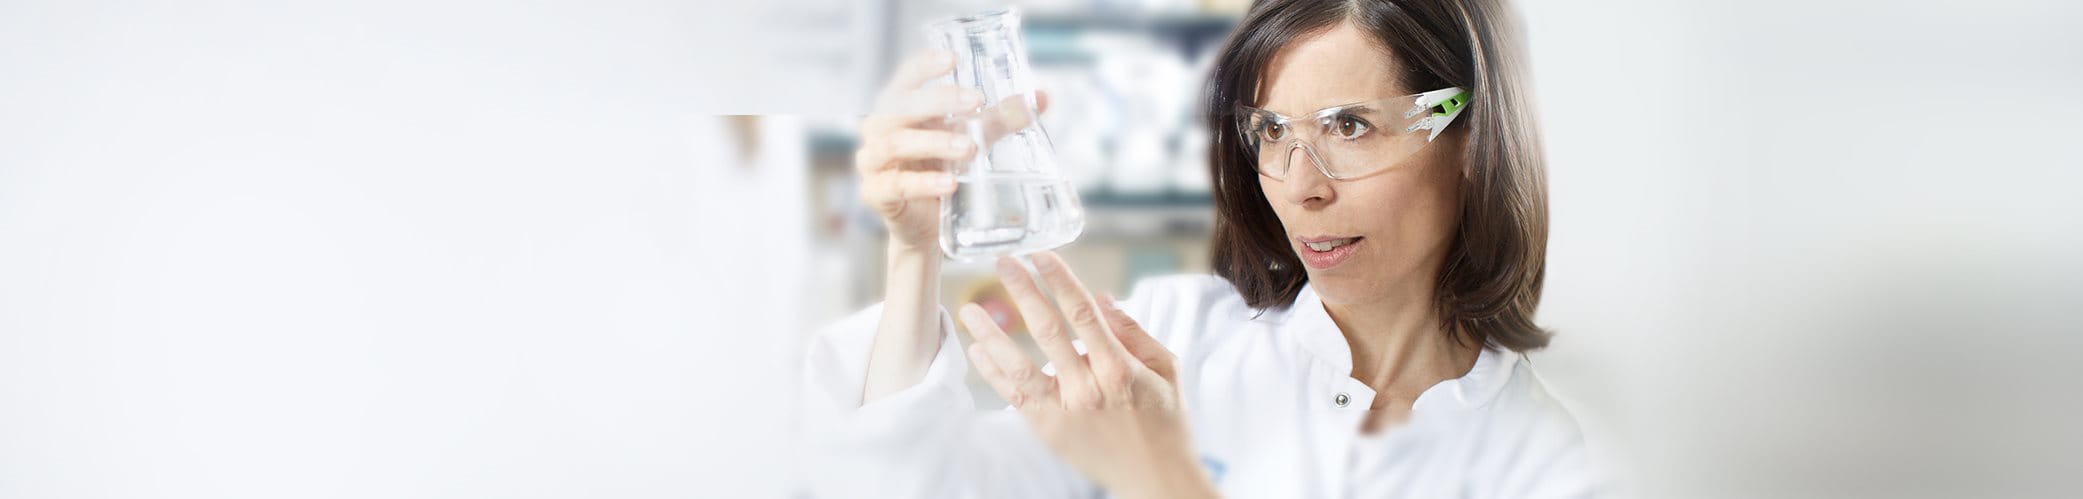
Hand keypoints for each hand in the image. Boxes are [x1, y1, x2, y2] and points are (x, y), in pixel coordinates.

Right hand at [855, 51, 1050, 252]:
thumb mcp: (974, 140)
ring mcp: (873, 162)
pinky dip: (923, 183)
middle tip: (976, 102)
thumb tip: (1041, 98)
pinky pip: (895, 185)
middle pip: (898, 106)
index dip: (925, 66)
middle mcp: (880, 129)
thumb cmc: (945, 170)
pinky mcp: (875, 194)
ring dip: (934, 142)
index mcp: (900, 108)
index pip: (906, 78)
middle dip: (938, 101)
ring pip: (894, 143)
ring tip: (969, 148)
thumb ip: (1001, 119)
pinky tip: (949, 184)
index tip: (953, 60)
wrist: (929, 225)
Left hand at [956, 252, 1218, 498]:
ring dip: (992, 335)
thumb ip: (1132, 332)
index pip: (1083, 313)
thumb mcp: (1165, 369)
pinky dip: (993, 373)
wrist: (1156, 478)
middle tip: (1004, 262)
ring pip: (1020, 367)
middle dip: (1024, 291)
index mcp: (1120, 368)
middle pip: (1048, 330)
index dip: (1060, 280)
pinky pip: (1015, 397)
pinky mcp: (1049, 430)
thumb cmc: (1165, 420)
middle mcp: (1089, 388)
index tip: (1041, 255)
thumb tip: (1101, 295)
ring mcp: (1065, 412)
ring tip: (970, 309)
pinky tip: (978, 349)